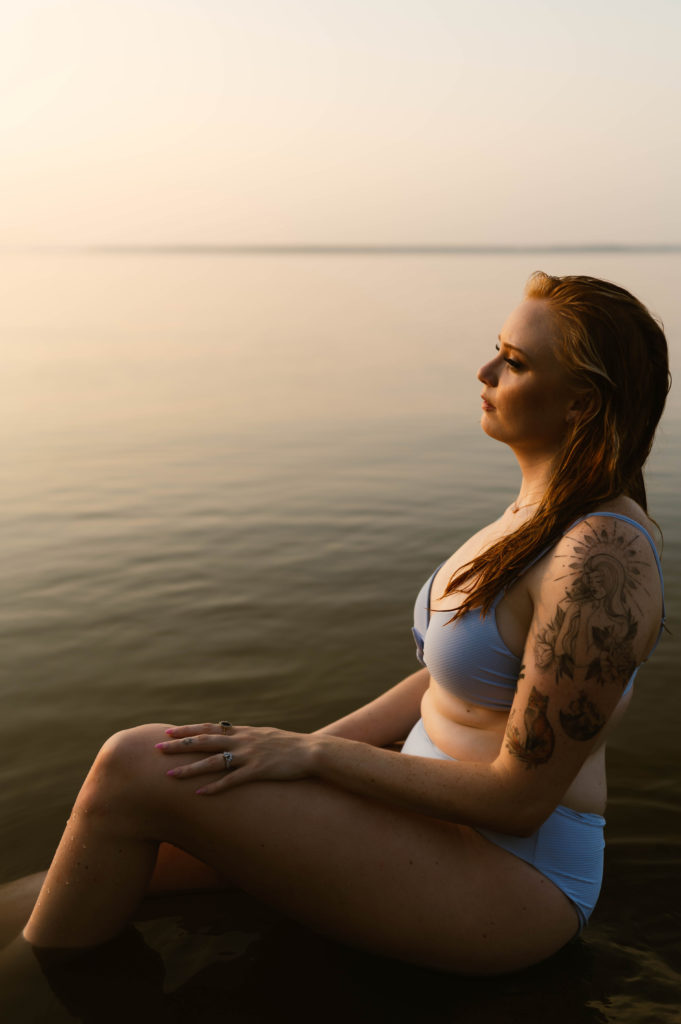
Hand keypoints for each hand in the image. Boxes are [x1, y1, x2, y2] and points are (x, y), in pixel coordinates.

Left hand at [155, 722, 316, 794]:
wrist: (312, 751)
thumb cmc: (290, 746)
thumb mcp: (265, 735)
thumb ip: (247, 737)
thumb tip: (233, 737)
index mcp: (243, 732)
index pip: (209, 728)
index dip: (188, 730)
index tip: (168, 731)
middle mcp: (242, 741)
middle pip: (204, 741)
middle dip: (179, 745)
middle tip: (157, 748)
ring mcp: (249, 755)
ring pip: (213, 761)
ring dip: (190, 768)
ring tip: (170, 774)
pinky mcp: (258, 771)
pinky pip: (232, 780)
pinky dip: (215, 787)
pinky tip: (200, 793)